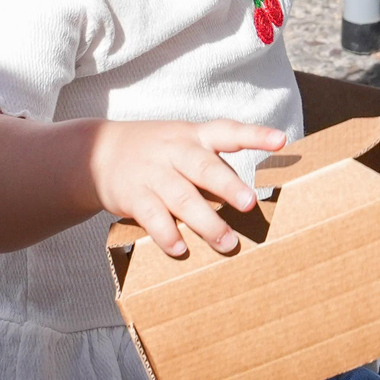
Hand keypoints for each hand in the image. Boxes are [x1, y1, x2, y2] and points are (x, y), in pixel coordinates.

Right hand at [88, 118, 287, 256]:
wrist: (97, 152)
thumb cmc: (155, 151)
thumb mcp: (182, 142)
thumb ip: (212, 164)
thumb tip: (247, 199)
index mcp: (193, 136)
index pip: (227, 131)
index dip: (255, 135)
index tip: (281, 140)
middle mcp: (175, 152)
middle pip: (204, 167)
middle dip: (228, 185)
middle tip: (250, 203)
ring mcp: (153, 173)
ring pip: (182, 197)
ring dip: (206, 222)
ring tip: (228, 243)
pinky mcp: (133, 195)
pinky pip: (152, 217)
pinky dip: (166, 234)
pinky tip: (180, 249)